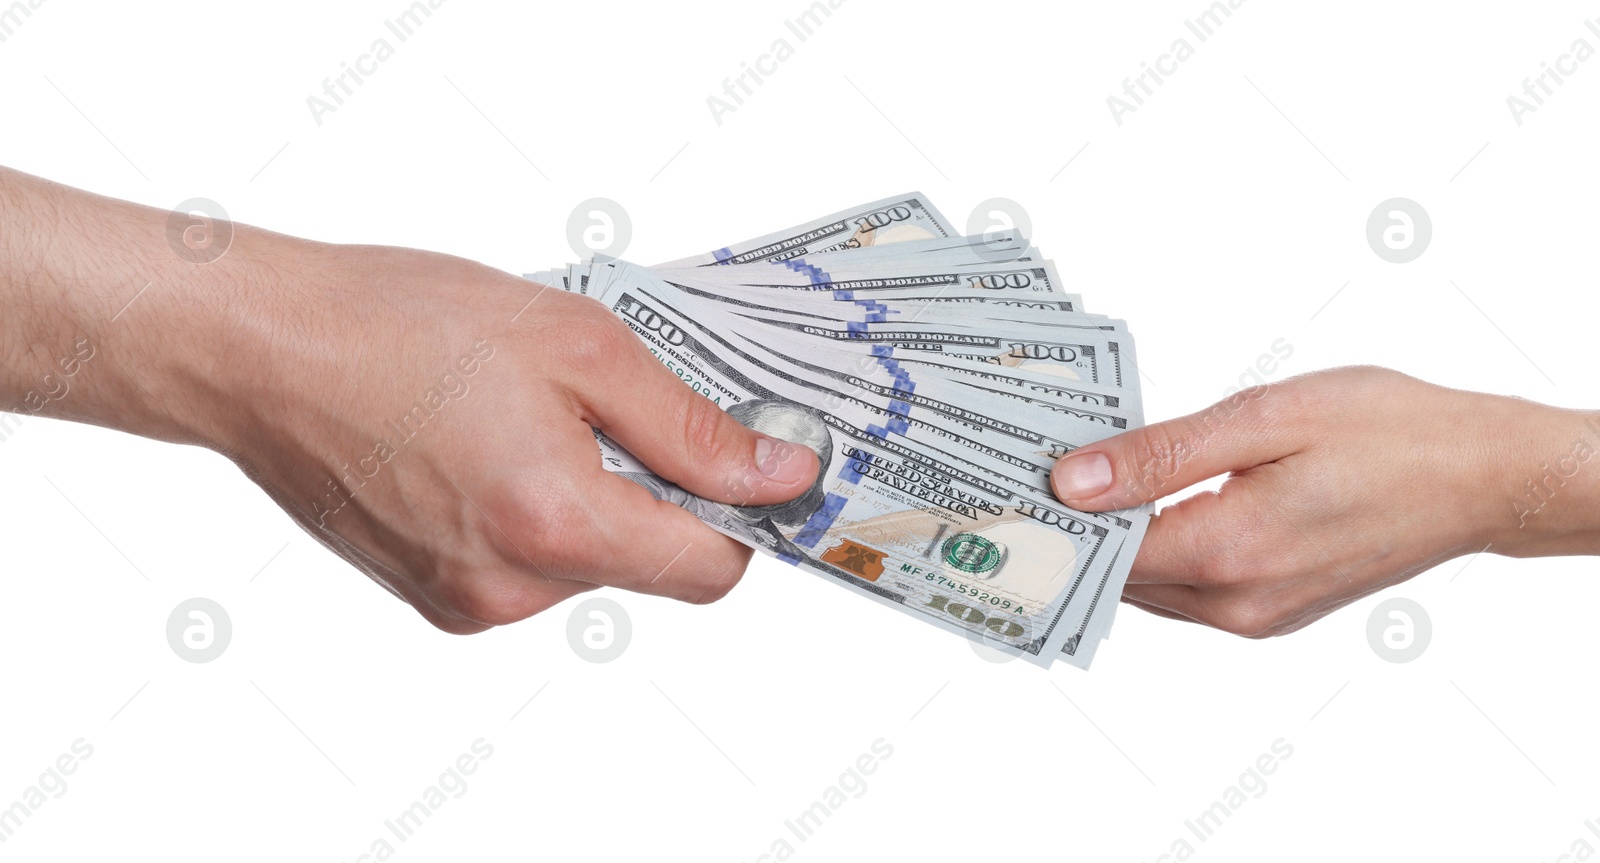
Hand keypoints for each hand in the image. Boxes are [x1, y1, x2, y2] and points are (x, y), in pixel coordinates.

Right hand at [1, 169, 818, 633]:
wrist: (261, 351)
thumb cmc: (400, 324)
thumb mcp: (580, 346)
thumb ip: (691, 428)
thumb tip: (779, 476)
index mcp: (554, 524)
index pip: (711, 571)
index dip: (744, 515)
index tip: (748, 462)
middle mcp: (510, 588)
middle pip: (651, 566)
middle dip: (655, 492)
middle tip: (607, 404)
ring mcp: (467, 602)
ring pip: (591, 565)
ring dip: (591, 499)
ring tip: (526, 417)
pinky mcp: (434, 599)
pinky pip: (531, 570)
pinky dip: (536, 514)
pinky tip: (489, 447)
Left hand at [1049, 366, 1599, 636]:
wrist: (1482, 477)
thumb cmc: (1390, 432)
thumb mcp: (1266, 418)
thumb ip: (1162, 454)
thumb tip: (1072, 481)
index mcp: (1226, 553)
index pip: (1098, 553)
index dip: (1044, 520)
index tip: (999, 483)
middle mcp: (1234, 603)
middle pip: (1116, 574)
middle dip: (1070, 527)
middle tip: (1022, 469)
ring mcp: (1254, 615)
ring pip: (1149, 584)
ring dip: (1112, 539)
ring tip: (1072, 477)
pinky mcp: (1271, 610)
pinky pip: (1187, 588)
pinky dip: (1157, 549)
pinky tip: (1142, 502)